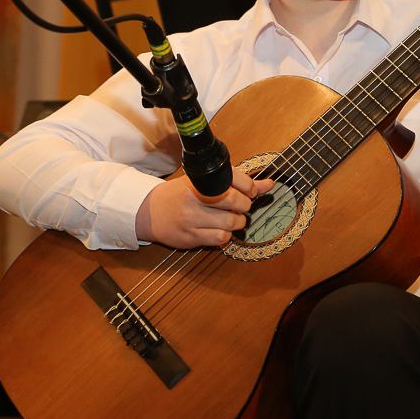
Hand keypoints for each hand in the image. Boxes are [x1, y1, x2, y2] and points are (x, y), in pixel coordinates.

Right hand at [135, 168, 273, 248]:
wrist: (150, 212)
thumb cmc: (182, 195)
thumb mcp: (205, 182)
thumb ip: (239, 183)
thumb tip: (269, 185)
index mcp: (199, 180)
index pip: (235, 179)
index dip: (250, 187)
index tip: (250, 191)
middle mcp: (194, 198)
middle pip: (235, 202)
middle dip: (244, 206)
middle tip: (239, 207)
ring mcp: (191, 218)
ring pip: (230, 224)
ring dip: (236, 223)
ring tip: (229, 219)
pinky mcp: (190, 237)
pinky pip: (220, 239)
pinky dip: (225, 236)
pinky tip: (218, 230)